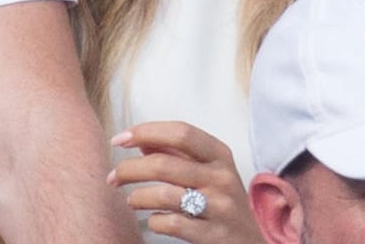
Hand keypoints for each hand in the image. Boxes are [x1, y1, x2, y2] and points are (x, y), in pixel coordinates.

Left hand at [109, 121, 260, 243]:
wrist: (251, 243)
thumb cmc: (222, 202)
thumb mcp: (208, 172)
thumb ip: (176, 154)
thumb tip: (140, 140)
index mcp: (220, 155)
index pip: (180, 132)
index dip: (146, 131)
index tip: (119, 139)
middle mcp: (222, 178)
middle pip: (164, 164)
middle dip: (129, 169)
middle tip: (113, 177)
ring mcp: (220, 208)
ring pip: (164, 195)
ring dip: (137, 197)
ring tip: (131, 200)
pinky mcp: (213, 235)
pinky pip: (172, 224)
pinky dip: (154, 222)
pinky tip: (154, 221)